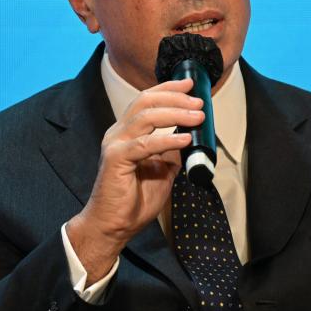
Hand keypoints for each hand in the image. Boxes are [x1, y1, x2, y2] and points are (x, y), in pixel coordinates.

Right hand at [67, 79, 203, 280]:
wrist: (112, 226)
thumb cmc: (133, 201)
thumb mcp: (162, 171)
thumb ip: (172, 153)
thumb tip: (191, 138)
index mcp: (126, 133)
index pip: (146, 101)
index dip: (168, 89)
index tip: (190, 84)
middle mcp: (118, 133)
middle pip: (146, 102)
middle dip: (175, 97)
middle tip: (198, 102)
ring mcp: (115, 144)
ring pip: (145, 118)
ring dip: (176, 114)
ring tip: (198, 117)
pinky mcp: (116, 160)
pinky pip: (144, 145)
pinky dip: (167, 140)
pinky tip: (184, 139)